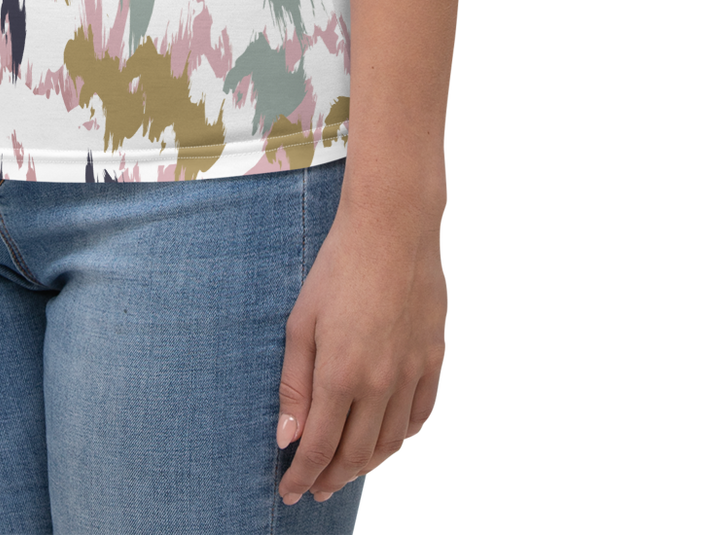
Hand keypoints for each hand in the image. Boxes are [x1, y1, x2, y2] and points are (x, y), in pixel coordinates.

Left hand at [275, 193, 448, 506]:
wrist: (393, 229)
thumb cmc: (337, 269)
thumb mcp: (301, 321)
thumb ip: (293, 384)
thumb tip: (287, 438)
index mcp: (339, 375)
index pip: (319, 447)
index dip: (303, 476)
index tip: (290, 493)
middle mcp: (379, 384)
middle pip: (355, 454)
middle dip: (332, 478)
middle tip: (316, 489)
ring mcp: (411, 374)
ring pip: (391, 442)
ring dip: (367, 463)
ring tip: (348, 468)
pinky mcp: (434, 359)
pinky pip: (422, 415)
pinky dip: (404, 437)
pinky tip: (391, 439)